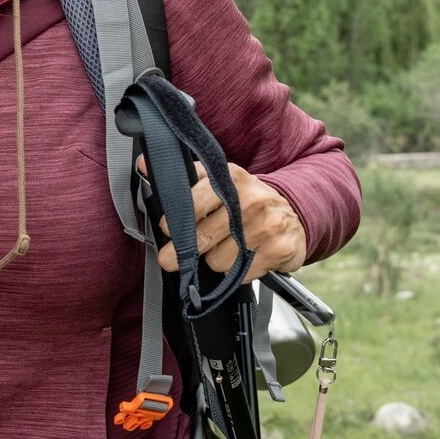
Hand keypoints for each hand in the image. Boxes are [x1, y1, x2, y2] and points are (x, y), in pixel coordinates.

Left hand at [155, 161, 306, 283]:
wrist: (295, 214)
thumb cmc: (246, 200)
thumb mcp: (219, 180)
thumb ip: (184, 175)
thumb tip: (143, 164)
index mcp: (232, 179)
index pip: (193, 203)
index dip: (176, 221)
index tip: (168, 229)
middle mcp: (251, 200)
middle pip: (201, 237)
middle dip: (184, 251)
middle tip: (171, 258)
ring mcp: (267, 225)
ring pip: (218, 261)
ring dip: (216, 260)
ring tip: (225, 249)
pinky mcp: (279, 250)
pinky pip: (240, 274)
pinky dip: (237, 272)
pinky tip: (244, 258)